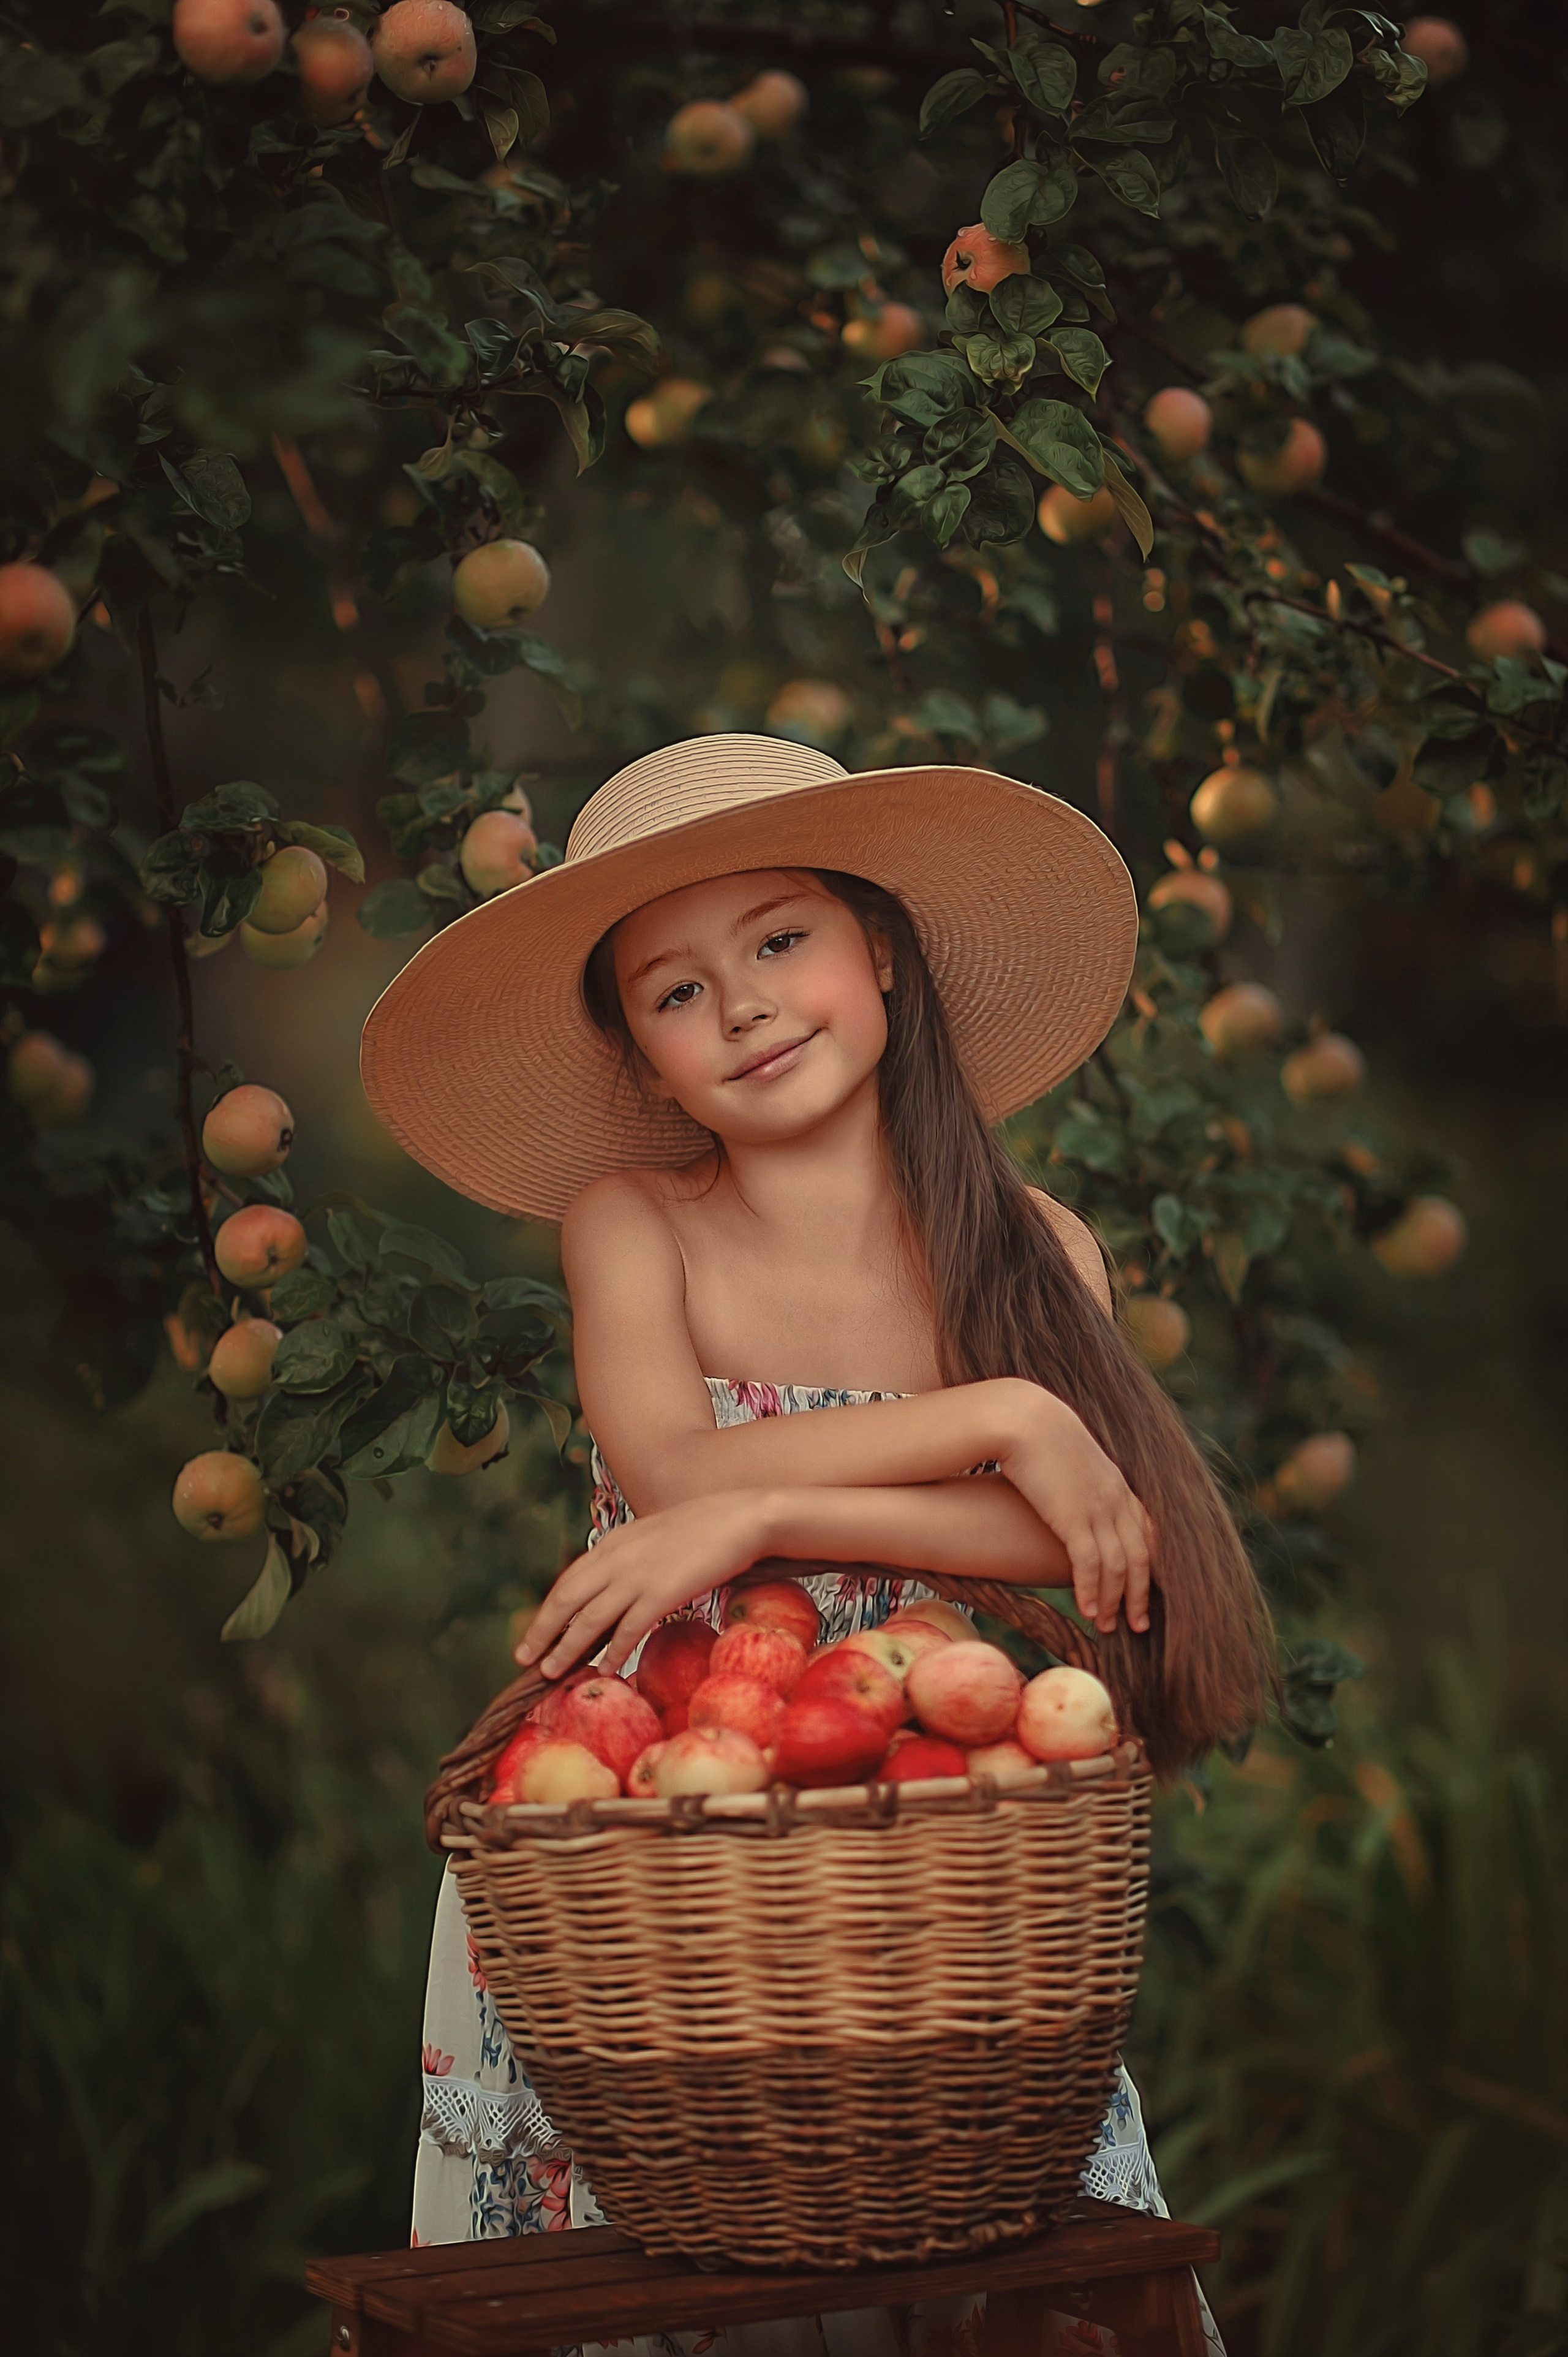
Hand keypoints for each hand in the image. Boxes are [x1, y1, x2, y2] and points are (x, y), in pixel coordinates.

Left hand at [515, 1489, 772, 1679]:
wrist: (742, 1517)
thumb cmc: (707, 1528)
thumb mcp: (657, 1536)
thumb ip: (634, 1556)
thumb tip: (621, 1584)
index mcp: (614, 1542)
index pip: (568, 1580)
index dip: (547, 1610)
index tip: (534, 1632)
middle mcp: (616, 1558)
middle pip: (565, 1600)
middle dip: (541, 1632)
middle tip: (523, 1659)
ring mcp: (636, 1576)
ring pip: (588, 1619)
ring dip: (566, 1649)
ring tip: (551, 1673)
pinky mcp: (660, 1593)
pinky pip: (627, 1630)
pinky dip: (612, 1653)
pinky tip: (604, 1669)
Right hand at [994, 1383, 1154, 1635]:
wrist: (1023, 1418)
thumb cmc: (1039, 1437)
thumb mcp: (1073, 1461)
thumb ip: (1084, 1482)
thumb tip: (1076, 1501)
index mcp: (1118, 1486)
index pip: (1148, 1534)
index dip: (1150, 1567)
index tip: (1146, 1592)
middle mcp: (1116, 1500)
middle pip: (1140, 1557)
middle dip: (1140, 1595)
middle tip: (1139, 1625)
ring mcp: (1097, 1509)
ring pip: (1118, 1566)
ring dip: (1114, 1601)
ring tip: (1108, 1626)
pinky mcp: (1072, 1518)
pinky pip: (1089, 1564)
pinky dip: (1091, 1591)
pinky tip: (1087, 1610)